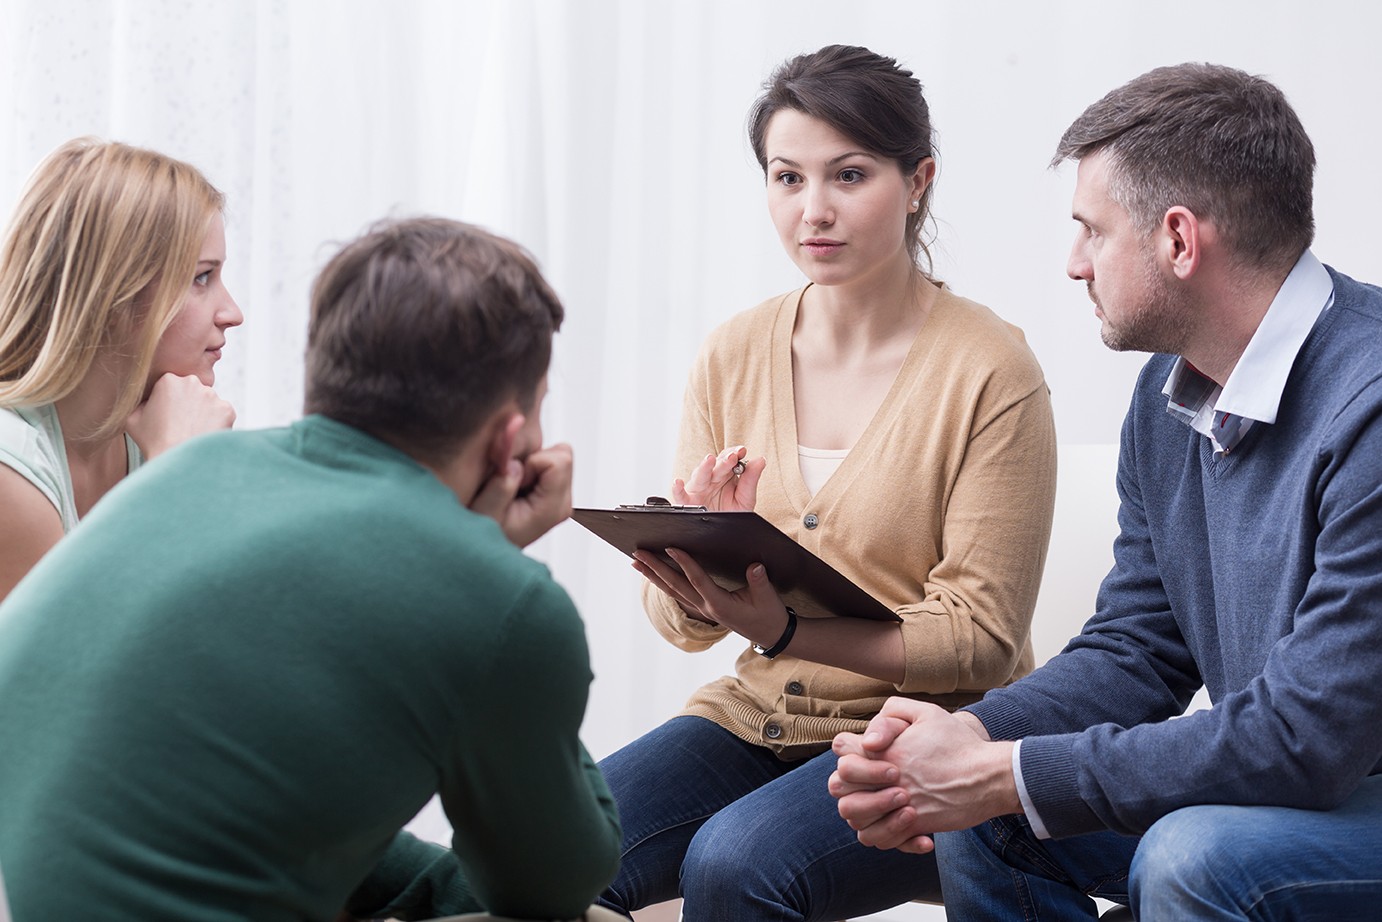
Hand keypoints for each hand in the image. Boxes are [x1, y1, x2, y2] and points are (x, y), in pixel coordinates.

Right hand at [125, 373, 235, 458]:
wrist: (179, 461)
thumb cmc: (153, 441)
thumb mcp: (132, 418)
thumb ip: (140, 402)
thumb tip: (147, 400)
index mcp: (169, 380)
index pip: (172, 386)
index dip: (169, 402)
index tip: (168, 417)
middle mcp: (193, 382)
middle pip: (192, 392)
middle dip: (189, 404)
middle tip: (182, 425)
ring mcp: (213, 396)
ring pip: (209, 403)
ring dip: (204, 414)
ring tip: (193, 432)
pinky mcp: (228, 409)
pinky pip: (222, 414)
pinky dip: (217, 424)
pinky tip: (205, 435)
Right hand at [470, 442, 572, 546]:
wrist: (488, 554)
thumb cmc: (487, 537)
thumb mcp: (484, 513)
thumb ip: (501, 487)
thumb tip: (514, 464)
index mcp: (552, 509)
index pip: (560, 461)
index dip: (532, 463)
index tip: (513, 482)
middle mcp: (562, 504)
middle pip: (561, 455)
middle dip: (531, 461)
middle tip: (511, 486)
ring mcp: (559, 499)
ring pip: (553, 456)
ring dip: (528, 465)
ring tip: (511, 490)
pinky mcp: (553, 493)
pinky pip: (545, 463)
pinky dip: (528, 468)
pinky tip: (514, 490)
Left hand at [632, 545, 787, 643]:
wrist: (770, 635)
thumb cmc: (768, 615)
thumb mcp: (767, 598)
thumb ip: (759, 581)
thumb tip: (754, 566)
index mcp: (720, 605)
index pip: (697, 580)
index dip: (684, 563)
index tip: (670, 547)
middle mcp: (706, 608)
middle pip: (675, 586)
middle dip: (655, 568)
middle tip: (638, 553)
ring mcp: (702, 610)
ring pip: (672, 591)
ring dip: (653, 576)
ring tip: (636, 562)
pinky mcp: (702, 608)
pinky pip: (678, 594)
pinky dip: (664, 583)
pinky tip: (654, 575)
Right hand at [672, 445, 765, 510]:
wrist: (727, 535)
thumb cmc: (734, 514)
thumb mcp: (746, 497)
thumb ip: (751, 479)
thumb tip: (760, 460)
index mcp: (725, 476)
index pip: (728, 459)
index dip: (734, 453)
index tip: (742, 450)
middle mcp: (711, 480)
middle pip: (716, 467)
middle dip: (724, 461)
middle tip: (732, 456)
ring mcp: (699, 490)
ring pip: (700, 476)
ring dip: (704, 467)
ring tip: (709, 460)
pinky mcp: (689, 502)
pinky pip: (681, 495)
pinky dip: (677, 489)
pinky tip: (678, 482)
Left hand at [829, 698, 1016, 852]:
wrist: (989, 777)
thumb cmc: (959, 744)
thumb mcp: (927, 713)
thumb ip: (893, 712)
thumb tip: (869, 734)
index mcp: (885, 750)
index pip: (842, 749)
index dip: (849, 749)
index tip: (866, 752)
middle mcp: (886, 779)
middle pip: (839, 787)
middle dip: (849, 784)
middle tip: (872, 783)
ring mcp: (898, 805)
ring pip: (855, 819)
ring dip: (864, 813)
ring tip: (883, 805)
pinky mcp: (914, 827)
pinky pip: (881, 840)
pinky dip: (887, 835)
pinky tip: (905, 824)